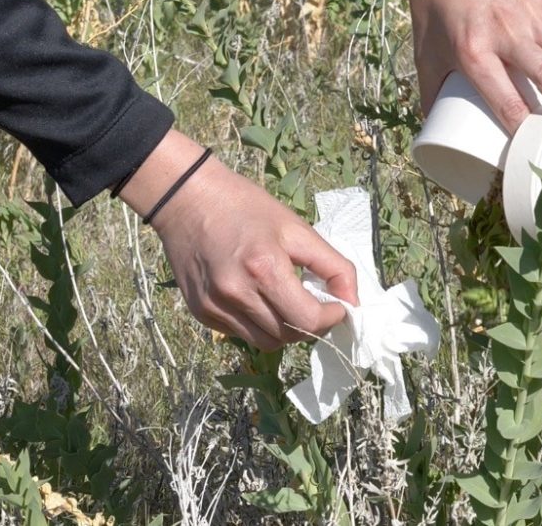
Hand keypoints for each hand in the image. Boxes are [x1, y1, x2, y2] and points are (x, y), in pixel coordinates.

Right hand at [118, 130, 357, 350]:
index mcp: (264, 268)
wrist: (187, 199)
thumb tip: (353, 301)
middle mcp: (236, 293)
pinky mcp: (200, 313)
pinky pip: (241, 334)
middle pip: (288, 336)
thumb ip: (332, 265)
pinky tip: (260, 298)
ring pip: (265, 342)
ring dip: (286, 330)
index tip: (338, 306)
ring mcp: (214, 306)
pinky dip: (259, 325)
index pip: (308, 320)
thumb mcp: (297, 228)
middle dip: (311, 326)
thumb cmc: (247, 208)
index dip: (331, 318)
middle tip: (317, 305)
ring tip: (289, 303)